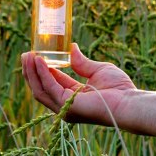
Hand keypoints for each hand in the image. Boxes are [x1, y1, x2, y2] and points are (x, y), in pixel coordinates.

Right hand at [21, 43, 136, 125]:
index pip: (51, 83)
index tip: (34, 55)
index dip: (41, 70)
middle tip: (26, 54)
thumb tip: (72, 47)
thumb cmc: (119, 88)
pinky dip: (42, 73)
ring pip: (40, 90)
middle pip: (40, 88)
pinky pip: (50, 87)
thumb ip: (82, 62)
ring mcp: (65, 108)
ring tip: (28, 55)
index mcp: (72, 98)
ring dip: (32, 72)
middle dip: (31, 72)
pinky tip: (39, 60)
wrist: (129, 102)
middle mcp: (65, 105)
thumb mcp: (97, 70)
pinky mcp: (67, 105)